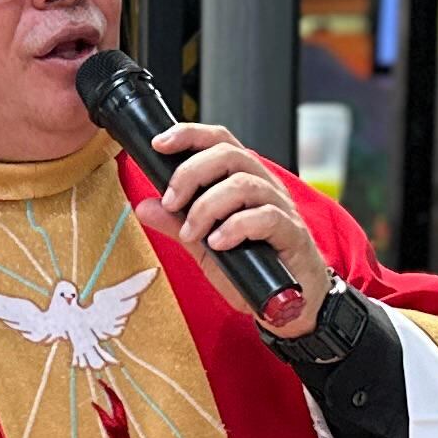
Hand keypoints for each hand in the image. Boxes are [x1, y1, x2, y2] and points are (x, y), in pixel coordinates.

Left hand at [146, 124, 325, 337]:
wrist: (290, 303)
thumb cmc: (253, 268)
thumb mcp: (204, 247)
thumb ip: (177, 225)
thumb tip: (145, 206)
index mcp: (242, 181)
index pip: (219, 141)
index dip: (189, 135)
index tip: (159, 144)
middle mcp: (263, 187)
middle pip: (230, 155)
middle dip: (192, 173)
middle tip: (171, 202)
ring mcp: (280, 208)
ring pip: (244, 185)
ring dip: (208, 206)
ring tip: (192, 233)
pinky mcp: (292, 234)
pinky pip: (266, 217)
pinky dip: (235, 227)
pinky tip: (218, 244)